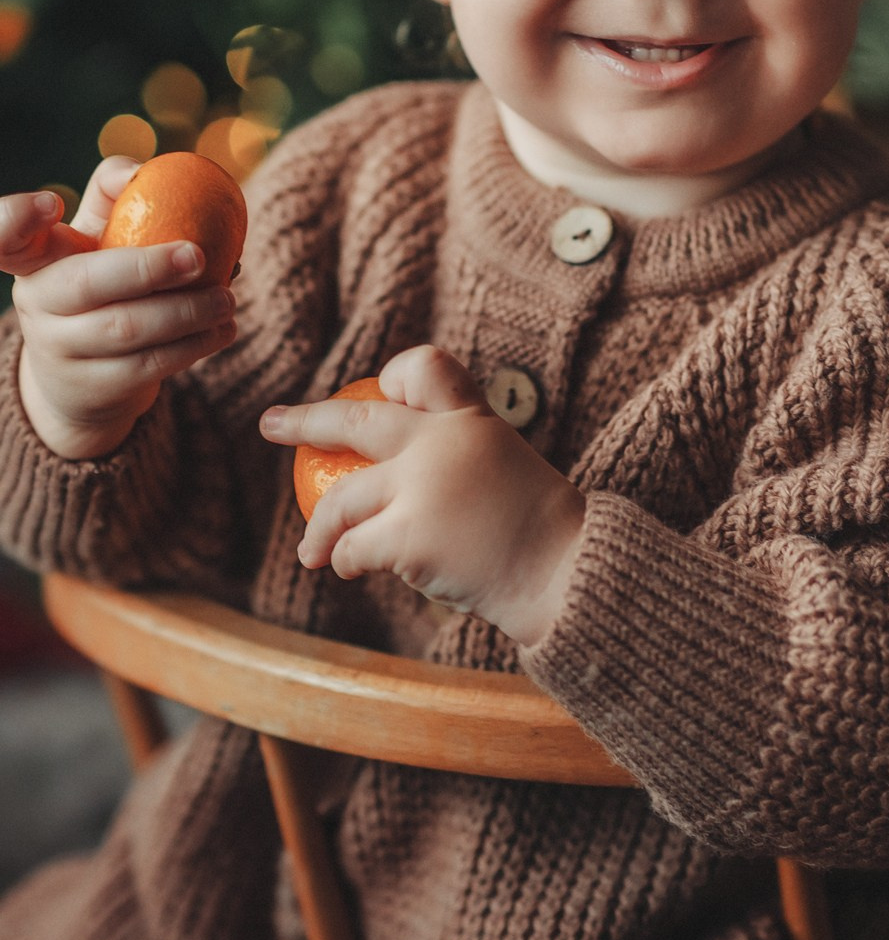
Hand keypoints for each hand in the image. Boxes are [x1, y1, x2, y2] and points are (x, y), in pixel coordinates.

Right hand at [2, 159, 237, 458]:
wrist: (84, 377)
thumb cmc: (99, 282)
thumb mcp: (95, 238)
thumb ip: (114, 193)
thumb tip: (142, 169)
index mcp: (35, 259)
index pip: (5, 238)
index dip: (16, 220)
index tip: (51, 204)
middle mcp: (38, 303)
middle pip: (87, 284)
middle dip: (147, 268)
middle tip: (199, 256)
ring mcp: (61, 350)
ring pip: (128, 330)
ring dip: (188, 313)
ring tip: (227, 298)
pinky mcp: (95, 387)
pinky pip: (150, 365)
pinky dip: (195, 345)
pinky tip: (224, 328)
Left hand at [260, 345, 585, 646]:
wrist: (564, 572)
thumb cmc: (536, 527)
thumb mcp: (502, 464)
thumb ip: (455, 453)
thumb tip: (393, 465)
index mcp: (471, 417)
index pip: (426, 367)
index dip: (396, 378)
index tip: (381, 392)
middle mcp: (443, 440)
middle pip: (355, 420)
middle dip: (304, 421)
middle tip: (272, 424)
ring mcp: (424, 486)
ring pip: (342, 500)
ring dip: (319, 529)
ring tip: (311, 551)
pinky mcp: (411, 535)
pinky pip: (353, 547)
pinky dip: (344, 561)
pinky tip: (347, 570)